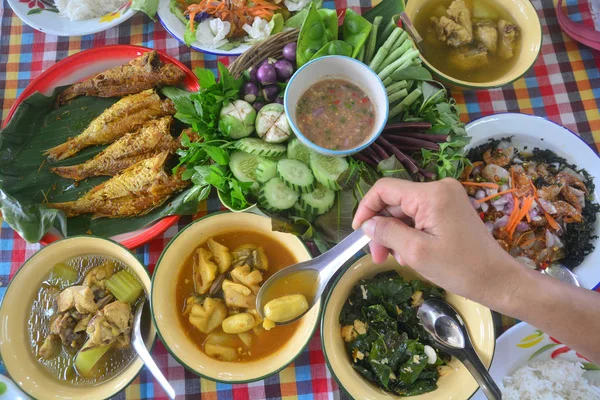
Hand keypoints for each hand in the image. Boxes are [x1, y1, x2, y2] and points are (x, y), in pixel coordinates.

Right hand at [352, 177, 526, 303]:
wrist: (497, 279)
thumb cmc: (459, 268)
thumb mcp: (416, 252)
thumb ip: (387, 232)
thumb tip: (367, 224)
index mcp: (431, 194)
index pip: (385, 189)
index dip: (366, 208)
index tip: (359, 233)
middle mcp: (439, 188)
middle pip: (395, 201)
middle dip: (382, 228)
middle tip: (378, 257)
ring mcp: (446, 198)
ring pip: (405, 211)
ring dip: (395, 234)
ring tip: (397, 260)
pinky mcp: (450, 209)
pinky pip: (419, 216)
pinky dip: (410, 234)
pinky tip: (411, 254)